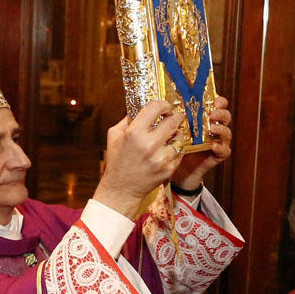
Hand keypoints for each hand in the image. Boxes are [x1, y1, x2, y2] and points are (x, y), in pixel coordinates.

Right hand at [94, 100, 184, 216]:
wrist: (122, 189)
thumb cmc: (117, 160)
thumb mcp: (114, 135)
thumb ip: (127, 119)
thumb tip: (141, 107)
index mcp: (134, 133)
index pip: (155, 107)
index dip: (163, 104)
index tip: (165, 107)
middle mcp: (149, 144)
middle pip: (172, 121)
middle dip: (176, 116)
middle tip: (176, 116)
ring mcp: (161, 158)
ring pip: (179, 137)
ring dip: (177, 134)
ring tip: (172, 135)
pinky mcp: (168, 169)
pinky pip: (180, 152)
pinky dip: (176, 149)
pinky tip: (170, 149)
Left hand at [172, 96, 232, 190]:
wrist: (179, 169)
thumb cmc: (177, 146)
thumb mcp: (176, 130)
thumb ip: (176, 118)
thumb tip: (166, 105)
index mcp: (205, 118)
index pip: (217, 105)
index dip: (219, 101)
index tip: (214, 100)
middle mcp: (214, 128)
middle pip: (225, 116)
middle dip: (221, 113)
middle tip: (212, 114)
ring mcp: (218, 141)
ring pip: (227, 132)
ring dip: (221, 129)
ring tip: (212, 128)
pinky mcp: (218, 155)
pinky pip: (225, 150)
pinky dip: (221, 147)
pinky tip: (213, 146)